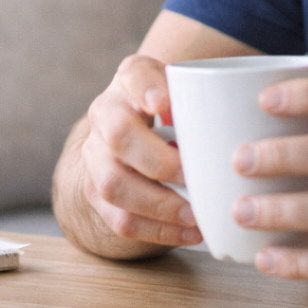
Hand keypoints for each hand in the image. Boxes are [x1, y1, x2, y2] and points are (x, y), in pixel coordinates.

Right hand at [80, 54, 202, 249]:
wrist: (136, 123)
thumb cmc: (174, 104)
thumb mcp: (186, 85)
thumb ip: (201, 93)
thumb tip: (213, 122)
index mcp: (129, 80)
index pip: (134, 75)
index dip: (146, 88)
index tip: (164, 103)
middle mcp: (104, 113)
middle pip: (119, 137)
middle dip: (161, 162)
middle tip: (197, 176)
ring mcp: (94, 155)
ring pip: (114, 185)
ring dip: (159, 205)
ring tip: (197, 215)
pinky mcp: (95, 191)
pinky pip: (120, 220)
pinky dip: (158, 231)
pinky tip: (190, 232)